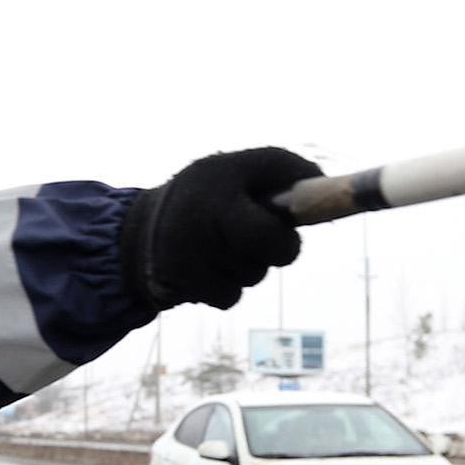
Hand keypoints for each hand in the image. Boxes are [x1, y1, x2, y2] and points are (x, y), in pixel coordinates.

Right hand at [121, 147, 322, 309]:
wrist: (138, 230)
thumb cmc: (207, 193)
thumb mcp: (240, 167)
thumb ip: (287, 170)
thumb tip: (326, 192)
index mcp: (219, 184)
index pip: (270, 232)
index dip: (286, 239)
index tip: (285, 231)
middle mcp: (199, 221)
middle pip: (270, 255)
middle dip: (274, 250)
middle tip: (254, 233)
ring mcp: (186, 257)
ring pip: (251, 276)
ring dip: (246, 265)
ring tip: (220, 243)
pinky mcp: (177, 285)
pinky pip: (229, 297)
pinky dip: (225, 285)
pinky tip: (206, 266)